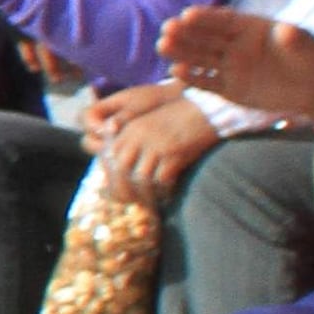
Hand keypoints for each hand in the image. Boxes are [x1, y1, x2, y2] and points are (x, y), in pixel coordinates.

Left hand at [90, 81, 220, 201]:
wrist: (204, 110)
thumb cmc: (177, 120)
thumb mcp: (148, 126)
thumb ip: (131, 143)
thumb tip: (119, 168)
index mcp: (130, 129)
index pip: (109, 157)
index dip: (111, 176)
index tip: (117, 189)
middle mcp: (139, 136)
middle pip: (120, 169)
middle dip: (123, 189)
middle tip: (132, 202)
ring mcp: (156, 145)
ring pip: (140, 178)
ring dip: (145, 194)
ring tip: (151, 203)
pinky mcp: (174, 153)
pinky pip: (162, 180)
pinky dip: (163, 190)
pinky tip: (167, 195)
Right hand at [165, 5, 313, 117]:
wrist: (312, 85)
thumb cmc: (308, 57)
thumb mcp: (305, 45)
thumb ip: (293, 38)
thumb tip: (285, 30)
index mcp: (248, 28)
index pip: (223, 20)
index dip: (206, 17)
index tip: (188, 14)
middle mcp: (234, 45)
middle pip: (205, 38)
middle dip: (186, 33)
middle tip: (167, 29)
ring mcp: (229, 66)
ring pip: (201, 57)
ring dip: (182, 52)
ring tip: (163, 46)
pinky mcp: (229, 87)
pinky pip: (207, 81)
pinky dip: (193, 77)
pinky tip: (176, 71)